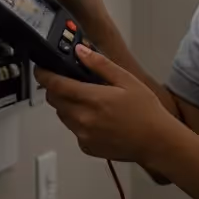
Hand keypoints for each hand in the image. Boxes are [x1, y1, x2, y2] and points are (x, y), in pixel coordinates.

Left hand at [36, 45, 178, 163]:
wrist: (157, 142)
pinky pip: (73, 130)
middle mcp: (83, 119)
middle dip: (56, 89)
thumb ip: (100, 64)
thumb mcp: (127, 80)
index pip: (56, 85)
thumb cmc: (146, 111)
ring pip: (62, 115)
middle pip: (54, 100)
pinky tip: (97, 118)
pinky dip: (78, 121)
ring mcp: (84, 136)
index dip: (44, 75)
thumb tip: (80, 51)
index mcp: (92, 99)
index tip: (41, 69)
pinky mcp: (87, 147)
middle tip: (70, 82)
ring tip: (89, 100)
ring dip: (67, 105)